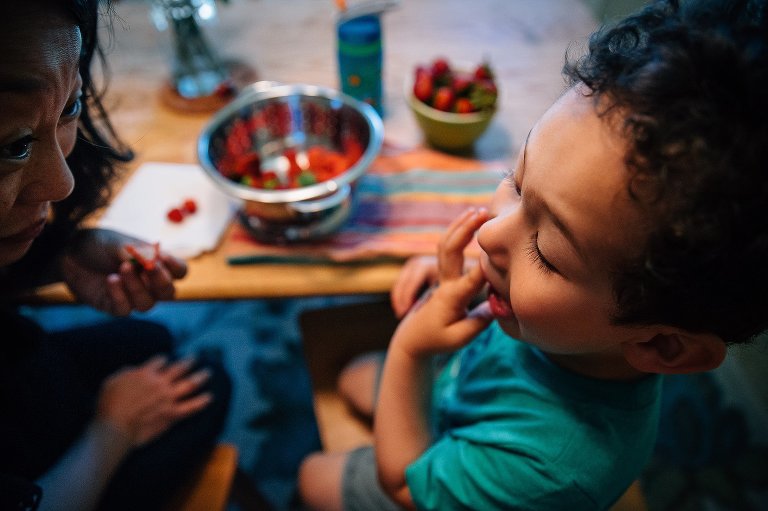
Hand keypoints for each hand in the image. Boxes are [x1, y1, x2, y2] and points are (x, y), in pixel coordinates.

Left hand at [60, 228, 186, 315]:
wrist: (68, 253)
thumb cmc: (99, 244)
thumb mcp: (118, 242)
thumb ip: (137, 252)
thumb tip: (155, 260)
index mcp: (156, 264)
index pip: (178, 272)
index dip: (175, 267)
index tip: (163, 257)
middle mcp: (148, 283)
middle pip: (168, 292)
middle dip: (161, 281)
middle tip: (149, 267)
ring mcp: (132, 297)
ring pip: (147, 303)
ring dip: (137, 287)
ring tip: (122, 269)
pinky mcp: (114, 306)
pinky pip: (125, 309)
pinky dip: (119, 294)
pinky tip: (111, 280)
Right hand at [96, 355, 212, 446]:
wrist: (115, 427)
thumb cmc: (108, 406)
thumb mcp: (111, 382)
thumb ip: (124, 374)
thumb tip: (132, 370)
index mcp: (145, 374)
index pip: (158, 362)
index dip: (162, 360)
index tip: (166, 359)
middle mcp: (160, 383)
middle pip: (178, 368)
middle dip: (188, 362)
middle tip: (194, 358)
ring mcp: (168, 398)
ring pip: (189, 384)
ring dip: (200, 377)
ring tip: (208, 372)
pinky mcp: (172, 414)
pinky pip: (191, 407)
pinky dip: (201, 402)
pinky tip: (210, 398)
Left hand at [391, 208, 492, 356]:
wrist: (412, 339)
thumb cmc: (437, 340)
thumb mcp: (460, 338)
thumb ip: (480, 321)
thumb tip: (498, 303)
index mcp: (451, 298)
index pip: (471, 279)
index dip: (486, 265)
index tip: (499, 249)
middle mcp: (445, 283)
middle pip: (451, 250)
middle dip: (465, 229)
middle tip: (482, 212)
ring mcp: (441, 277)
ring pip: (446, 244)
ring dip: (459, 225)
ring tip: (476, 210)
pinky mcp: (442, 275)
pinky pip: (447, 248)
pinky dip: (457, 232)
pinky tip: (469, 220)